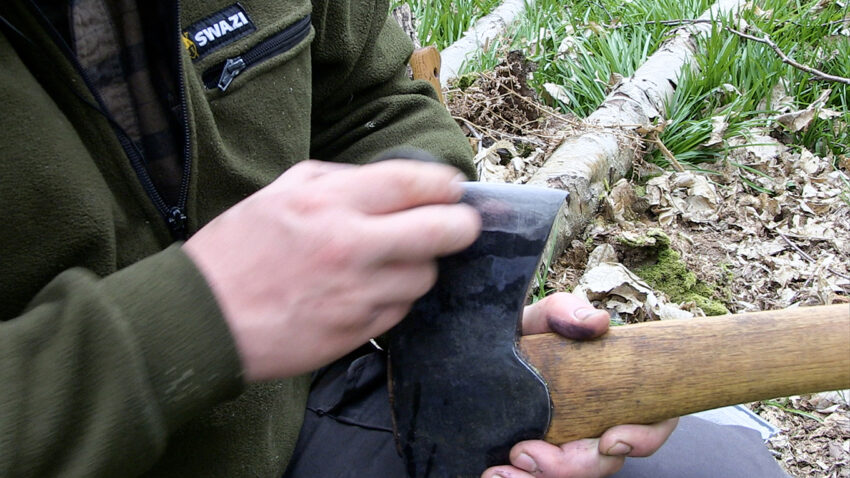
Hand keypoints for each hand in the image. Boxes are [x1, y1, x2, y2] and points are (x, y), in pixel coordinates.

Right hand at [184, 160, 480, 380]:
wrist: (204, 317)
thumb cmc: (237, 249)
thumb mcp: (281, 192)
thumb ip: (338, 180)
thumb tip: (389, 183)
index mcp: (330, 203)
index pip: (413, 184)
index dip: (444, 184)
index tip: (451, 187)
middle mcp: (351, 247)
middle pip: (441, 233)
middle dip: (461, 226)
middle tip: (460, 225)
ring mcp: (358, 294)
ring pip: (425, 277)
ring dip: (421, 266)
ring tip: (396, 261)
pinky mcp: (357, 332)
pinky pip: (400, 311)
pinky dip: (397, 298)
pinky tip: (373, 290)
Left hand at [482, 293, 677, 477]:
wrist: (491, 347)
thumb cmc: (531, 333)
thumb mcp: (544, 316)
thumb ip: (566, 311)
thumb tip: (596, 322)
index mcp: (617, 392)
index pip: (652, 423)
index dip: (642, 439)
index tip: (609, 440)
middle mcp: (599, 424)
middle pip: (606, 462)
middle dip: (572, 467)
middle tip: (526, 454)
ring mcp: (570, 443)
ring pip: (573, 475)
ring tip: (502, 471)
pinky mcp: (540, 453)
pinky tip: (495, 473)